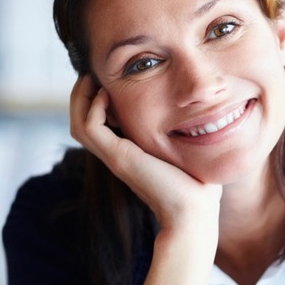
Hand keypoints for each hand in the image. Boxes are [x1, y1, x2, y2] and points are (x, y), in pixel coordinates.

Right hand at [69, 74, 221, 233]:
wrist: (194, 212)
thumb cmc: (199, 188)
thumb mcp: (190, 152)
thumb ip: (188, 135)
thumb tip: (206, 117)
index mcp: (130, 154)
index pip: (101, 124)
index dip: (99, 100)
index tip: (112, 78)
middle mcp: (118, 155)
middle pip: (81, 121)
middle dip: (83, 94)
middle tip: (93, 72)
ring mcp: (115, 157)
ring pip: (79, 123)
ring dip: (81, 97)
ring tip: (93, 76)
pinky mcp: (119, 157)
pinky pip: (90, 127)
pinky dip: (93, 107)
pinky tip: (108, 94)